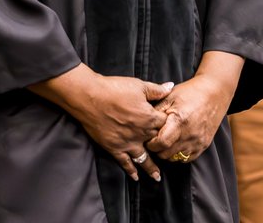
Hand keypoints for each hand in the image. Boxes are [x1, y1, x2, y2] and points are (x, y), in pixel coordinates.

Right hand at [30, 63, 172, 181]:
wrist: (90, 97)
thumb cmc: (113, 88)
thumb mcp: (138, 85)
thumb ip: (156, 89)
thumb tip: (171, 87)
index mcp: (149, 117)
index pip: (166, 124)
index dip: (170, 125)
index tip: (172, 129)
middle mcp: (141, 133)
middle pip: (157, 142)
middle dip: (164, 148)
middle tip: (169, 155)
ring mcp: (128, 142)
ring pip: (144, 158)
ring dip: (151, 168)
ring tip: (157, 177)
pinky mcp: (114, 147)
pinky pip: (125, 162)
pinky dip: (130, 170)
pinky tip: (135, 177)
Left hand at [145, 52, 242, 163]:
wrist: (213, 93)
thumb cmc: (189, 93)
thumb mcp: (169, 97)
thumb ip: (155, 111)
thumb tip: (141, 123)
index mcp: (179, 121)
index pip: (161, 143)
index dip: (150, 143)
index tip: (146, 137)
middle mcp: (190, 134)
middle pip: (166, 153)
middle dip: (156, 149)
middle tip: (152, 140)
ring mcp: (198, 142)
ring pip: (176, 158)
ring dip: (167, 152)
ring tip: (163, 141)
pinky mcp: (204, 145)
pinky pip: (187, 158)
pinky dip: (178, 154)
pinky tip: (174, 144)